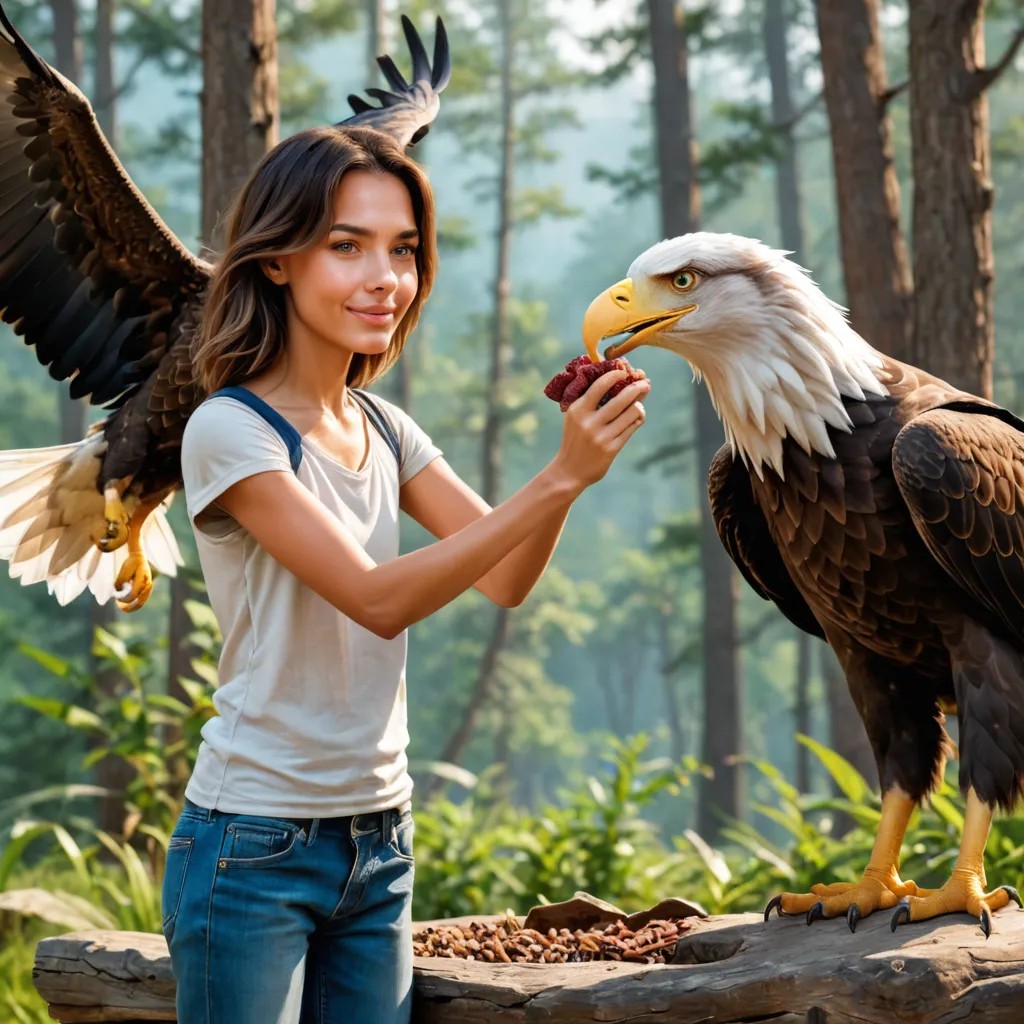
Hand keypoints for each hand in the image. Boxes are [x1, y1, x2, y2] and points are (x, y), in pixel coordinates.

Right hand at [550, 369, 650, 490]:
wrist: (569, 471)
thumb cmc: (576, 439)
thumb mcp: (575, 417)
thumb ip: (590, 400)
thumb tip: (617, 379)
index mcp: (578, 410)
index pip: (600, 385)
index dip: (616, 375)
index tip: (625, 372)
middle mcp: (589, 422)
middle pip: (621, 398)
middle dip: (637, 388)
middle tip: (646, 383)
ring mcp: (601, 436)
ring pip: (631, 413)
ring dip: (639, 406)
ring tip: (639, 405)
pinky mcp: (611, 449)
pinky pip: (631, 428)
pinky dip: (637, 420)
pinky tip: (637, 418)